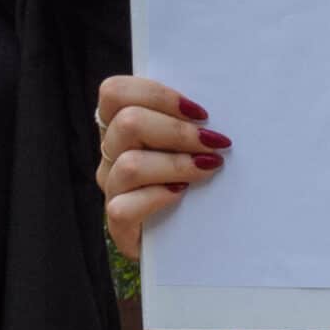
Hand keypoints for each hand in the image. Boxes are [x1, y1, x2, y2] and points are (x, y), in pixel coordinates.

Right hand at [95, 76, 226, 262]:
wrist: (198, 236)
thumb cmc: (202, 179)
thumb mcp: (193, 141)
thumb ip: (192, 120)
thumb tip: (218, 104)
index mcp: (121, 124)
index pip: (115, 93)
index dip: (157, 95)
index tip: (199, 112)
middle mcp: (111, 154)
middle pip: (127, 123)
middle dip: (178, 131)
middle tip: (215, 143)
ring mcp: (112, 189)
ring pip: (129, 165)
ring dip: (176, 164)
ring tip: (208, 168)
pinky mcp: (118, 226)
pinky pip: (123, 208)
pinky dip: (156, 198)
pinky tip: (181, 195)